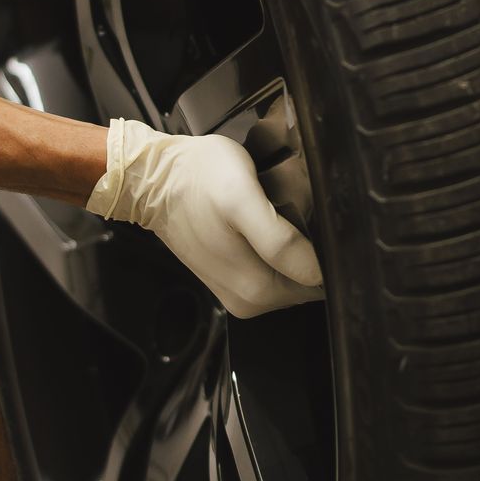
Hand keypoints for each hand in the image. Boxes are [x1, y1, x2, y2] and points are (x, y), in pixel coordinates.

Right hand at [90, 119, 322, 318]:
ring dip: (293, 247)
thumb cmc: (196, 179)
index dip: (326, 251)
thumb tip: (317, 272)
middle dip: (309, 248)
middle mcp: (250, 301)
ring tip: (276, 213)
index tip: (311, 219)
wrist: (152, 179)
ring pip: (291, 274)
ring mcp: (239, 292)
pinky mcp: (231, 277)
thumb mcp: (241, 199)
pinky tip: (263, 222)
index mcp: (257, 291)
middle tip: (290, 208)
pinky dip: (275, 248)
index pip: (321, 284)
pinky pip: (272, 269)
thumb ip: (279, 241)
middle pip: (308, 281)